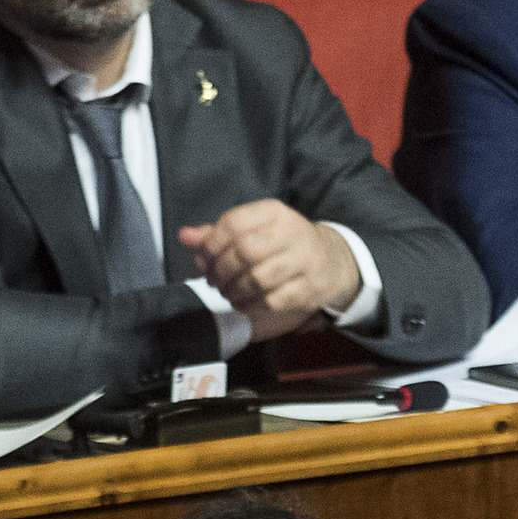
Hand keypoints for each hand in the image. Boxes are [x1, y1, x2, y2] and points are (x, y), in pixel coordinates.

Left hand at [177, 200, 361, 340]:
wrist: (332, 260)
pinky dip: (252, 306)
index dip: (212, 245)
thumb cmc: (283, 244)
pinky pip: (275, 301)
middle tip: (214, 281)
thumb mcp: (255, 230)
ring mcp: (306, 261)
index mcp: (274, 212)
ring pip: (259, 279)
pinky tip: (243, 305)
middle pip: (245, 252)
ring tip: (227, 294)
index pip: (234, 224)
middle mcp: (293, 232)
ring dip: (235, 291)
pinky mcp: (312, 287)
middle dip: (222, 271)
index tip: (204, 259)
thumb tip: (185, 237)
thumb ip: (218, 233)